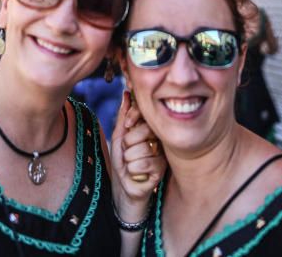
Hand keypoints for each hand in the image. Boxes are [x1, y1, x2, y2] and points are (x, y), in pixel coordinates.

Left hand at [110, 90, 165, 219]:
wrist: (124, 186)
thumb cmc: (122, 161)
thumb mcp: (119, 135)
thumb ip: (123, 115)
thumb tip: (126, 94)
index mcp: (150, 129)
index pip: (146, 114)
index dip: (134, 117)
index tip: (127, 124)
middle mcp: (159, 140)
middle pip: (144, 131)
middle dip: (128, 143)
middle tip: (128, 151)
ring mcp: (161, 154)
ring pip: (141, 149)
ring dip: (129, 159)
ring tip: (132, 164)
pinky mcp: (161, 169)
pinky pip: (144, 163)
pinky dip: (133, 169)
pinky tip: (136, 173)